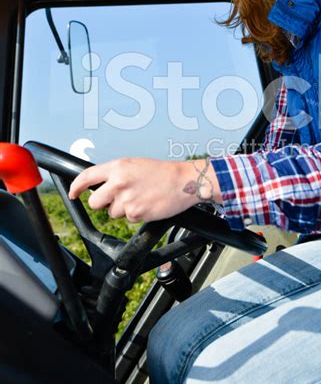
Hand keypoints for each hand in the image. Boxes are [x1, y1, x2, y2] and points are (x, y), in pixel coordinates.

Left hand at [68, 157, 220, 222]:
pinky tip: (147, 204)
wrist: (184, 182)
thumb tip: (99, 185)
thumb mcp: (134, 165)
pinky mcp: (136, 214)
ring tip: (140, 198)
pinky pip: (128, 218)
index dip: (76, 187)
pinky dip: (136, 214)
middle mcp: (119, 182)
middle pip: (95, 202)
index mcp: (118, 167)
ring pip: (112, 213)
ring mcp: (126, 199)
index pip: (87, 177)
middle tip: (116, 199)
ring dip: (122, 209)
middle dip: (102, 203)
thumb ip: (115, 173)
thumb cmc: (161, 172)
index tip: (73, 193)